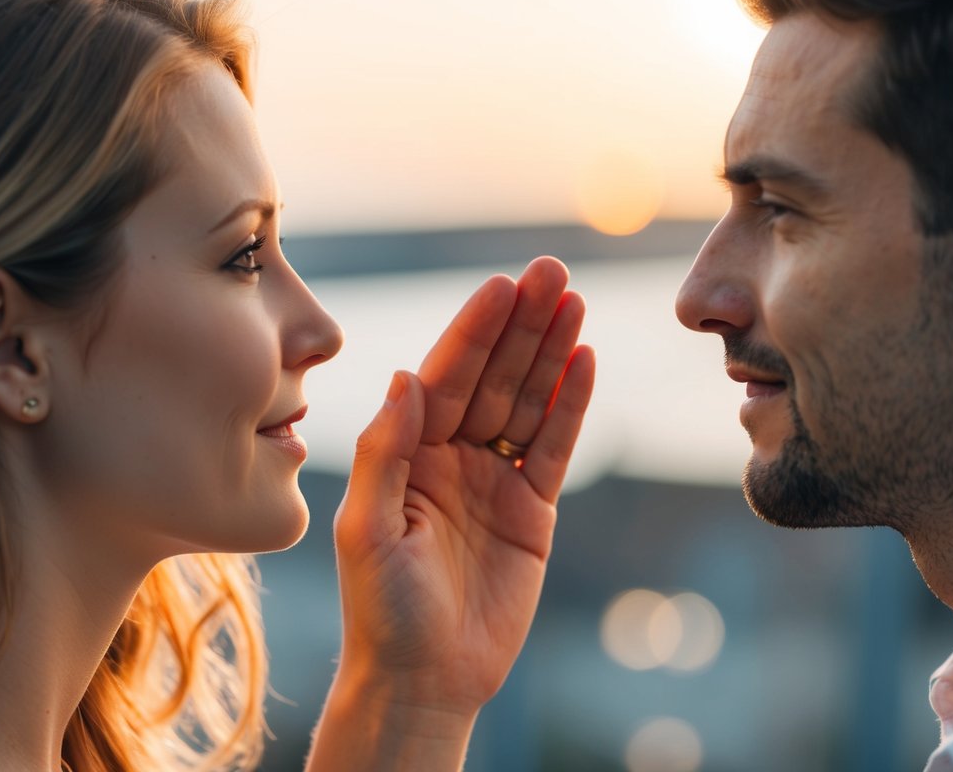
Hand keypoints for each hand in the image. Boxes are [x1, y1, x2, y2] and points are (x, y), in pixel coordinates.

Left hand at [328, 256, 593, 722]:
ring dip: (551, 352)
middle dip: (521, 324)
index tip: (502, 286)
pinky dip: (571, 405)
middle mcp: (449, 455)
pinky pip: (554, 446)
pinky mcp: (531, 509)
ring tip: (574, 302)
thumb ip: (385, 451)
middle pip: (493, 375)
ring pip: (528, 401)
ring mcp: (492, 478)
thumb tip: (404, 376)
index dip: (474, 331)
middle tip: (551, 271)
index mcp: (406, 452)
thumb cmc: (381, 610)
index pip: (445, 375)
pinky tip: (585, 361)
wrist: (424, 681)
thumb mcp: (367, 528)